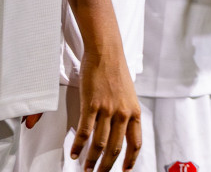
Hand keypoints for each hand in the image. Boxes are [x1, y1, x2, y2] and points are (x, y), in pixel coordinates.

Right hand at [71, 45, 140, 171]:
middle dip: (106, 166)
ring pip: (99, 144)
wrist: (106, 52)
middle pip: (115, 149)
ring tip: (86, 168)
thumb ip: (125, 113)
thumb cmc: (116, 70)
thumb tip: (120, 130)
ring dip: (91, 160)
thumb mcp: (128, 94)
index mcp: (134, 112)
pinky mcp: (91, 105)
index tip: (124, 170)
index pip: (135, 144)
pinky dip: (78, 145)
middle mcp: (122, 114)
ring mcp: (107, 110)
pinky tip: (74, 152)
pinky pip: (84, 131)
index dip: (130, 161)